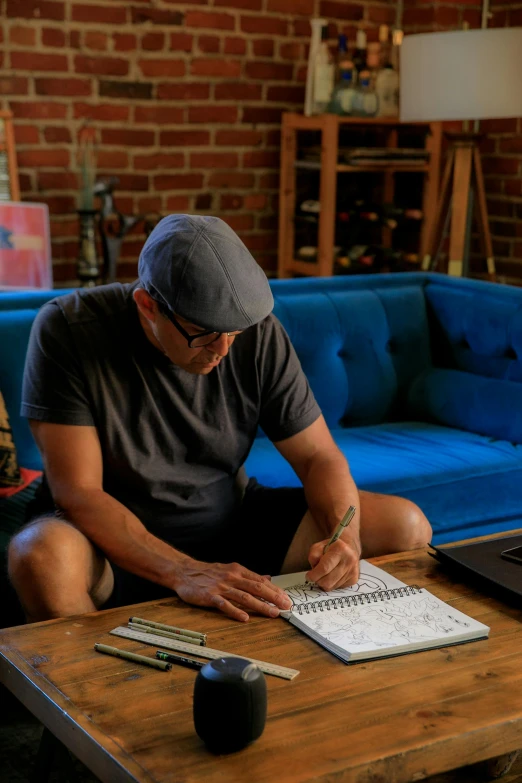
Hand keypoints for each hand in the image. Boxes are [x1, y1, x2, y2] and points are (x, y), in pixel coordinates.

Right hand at [173, 559, 292, 621]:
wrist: (184, 571)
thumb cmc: (208, 572)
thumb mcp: (231, 569)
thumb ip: (249, 576)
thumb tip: (267, 578)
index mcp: (238, 571)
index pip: (260, 581)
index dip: (275, 590)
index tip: (286, 599)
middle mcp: (232, 578)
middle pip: (256, 588)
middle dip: (273, 598)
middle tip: (285, 606)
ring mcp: (221, 587)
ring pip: (244, 597)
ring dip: (260, 606)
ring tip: (272, 613)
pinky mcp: (210, 596)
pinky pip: (224, 604)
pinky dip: (235, 611)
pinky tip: (244, 618)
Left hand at [306, 537, 360, 590]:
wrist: (350, 548)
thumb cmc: (331, 547)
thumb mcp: (319, 546)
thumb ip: (313, 556)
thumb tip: (313, 570)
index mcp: (340, 549)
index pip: (325, 568)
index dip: (314, 575)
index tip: (308, 576)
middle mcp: (349, 560)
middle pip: (328, 581)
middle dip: (318, 580)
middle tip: (315, 576)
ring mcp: (353, 571)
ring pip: (332, 586)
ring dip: (324, 583)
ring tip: (324, 574)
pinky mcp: (354, 579)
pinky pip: (337, 588)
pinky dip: (331, 584)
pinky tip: (332, 576)